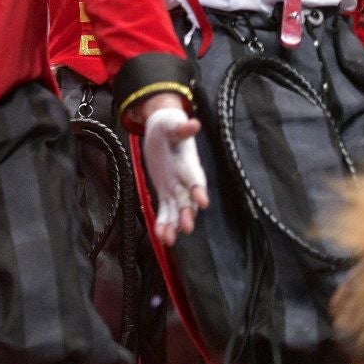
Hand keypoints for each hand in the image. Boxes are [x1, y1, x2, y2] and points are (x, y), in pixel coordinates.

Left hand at [137, 99, 208, 246]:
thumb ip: (181, 128)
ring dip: (174, 224)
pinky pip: (165, 210)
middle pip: (188, 199)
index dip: (199, 189)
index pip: (196, 178)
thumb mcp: (172, 124)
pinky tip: (161, 236)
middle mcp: (185, 180)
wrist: (163, 129)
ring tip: (169, 239)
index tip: (203, 201)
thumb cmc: (170, 126)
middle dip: (188, 213)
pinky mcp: (165, 191)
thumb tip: (193, 123)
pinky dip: (164, 222)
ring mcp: (175, 187)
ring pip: (177, 210)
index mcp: (189, 164)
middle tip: (186, 228)